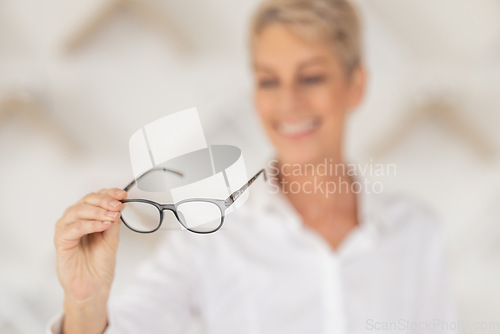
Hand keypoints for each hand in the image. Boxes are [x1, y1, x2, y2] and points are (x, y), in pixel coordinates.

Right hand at [54, 188, 126, 332]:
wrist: (94, 286)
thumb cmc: (100, 263)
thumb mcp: (112, 238)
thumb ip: (114, 221)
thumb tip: (121, 203)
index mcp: (87, 216)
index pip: (96, 197)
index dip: (110, 193)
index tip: (123, 194)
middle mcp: (74, 220)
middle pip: (86, 200)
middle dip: (105, 201)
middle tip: (118, 205)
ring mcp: (66, 229)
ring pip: (78, 210)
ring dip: (98, 211)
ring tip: (112, 216)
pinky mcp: (60, 242)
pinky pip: (73, 228)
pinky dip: (89, 224)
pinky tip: (103, 225)